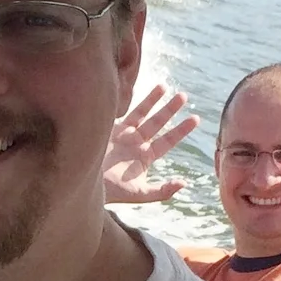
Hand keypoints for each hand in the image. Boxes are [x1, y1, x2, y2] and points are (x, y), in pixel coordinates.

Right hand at [102, 86, 197, 202]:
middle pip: (157, 123)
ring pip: (142, 113)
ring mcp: (123, 134)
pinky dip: (132, 101)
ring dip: (153, 100)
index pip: (167, 140)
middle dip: (170, 109)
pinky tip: (139, 88)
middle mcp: (136, 143)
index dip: (181, 130)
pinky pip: (124, 111)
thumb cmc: (112, 191)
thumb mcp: (140, 194)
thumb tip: (183, 183)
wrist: (85, 182)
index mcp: (145, 157)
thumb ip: (162, 191)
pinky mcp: (109, 127)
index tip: (195, 118)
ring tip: (165, 86)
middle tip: (184, 96)